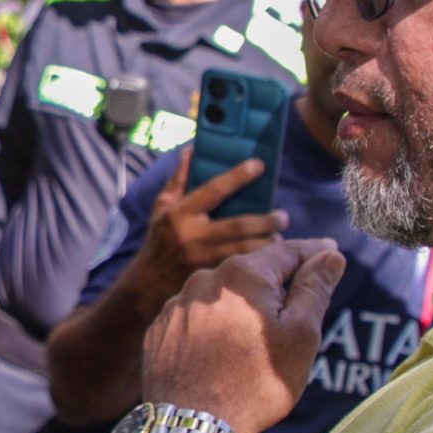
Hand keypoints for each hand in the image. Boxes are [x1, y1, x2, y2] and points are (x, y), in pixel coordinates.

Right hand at [125, 151, 288, 310]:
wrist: (148, 282)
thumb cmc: (159, 238)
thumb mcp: (162, 206)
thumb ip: (179, 179)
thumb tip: (191, 150)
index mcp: (181, 212)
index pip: (213, 190)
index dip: (237, 177)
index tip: (259, 165)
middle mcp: (192, 235)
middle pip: (237, 225)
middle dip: (264, 221)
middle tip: (284, 216)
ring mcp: (202, 259)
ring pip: (242, 251)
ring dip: (266, 244)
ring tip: (281, 238)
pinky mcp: (209, 277)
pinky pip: (239, 267)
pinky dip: (256, 263)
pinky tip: (271, 259)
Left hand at [141, 238, 346, 432]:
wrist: (193, 426)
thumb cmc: (256, 382)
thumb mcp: (301, 335)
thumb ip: (314, 288)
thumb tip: (330, 255)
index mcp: (243, 274)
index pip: (287, 251)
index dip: (313, 253)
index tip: (330, 253)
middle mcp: (203, 280)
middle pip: (251, 273)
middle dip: (275, 285)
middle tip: (297, 308)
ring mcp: (176, 305)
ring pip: (221, 297)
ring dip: (241, 307)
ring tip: (255, 339)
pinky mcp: (160, 331)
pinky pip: (195, 319)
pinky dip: (213, 327)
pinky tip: (222, 352)